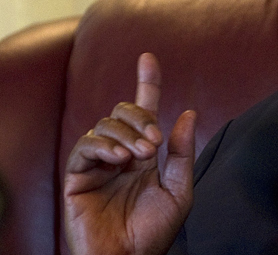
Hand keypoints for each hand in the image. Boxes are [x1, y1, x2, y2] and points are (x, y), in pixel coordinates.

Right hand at [64, 53, 195, 254]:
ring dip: (126, 133)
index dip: (148, 83)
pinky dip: (102, 145)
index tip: (148, 58)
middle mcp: (122, 153)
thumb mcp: (179, 190)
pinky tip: (118, 158)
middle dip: (141, 117)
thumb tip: (187, 112)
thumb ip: (183, 153)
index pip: (145, 110)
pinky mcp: (77, 176)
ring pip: (106, 124)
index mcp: (146, 154)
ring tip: (139, 156)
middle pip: (125, 111)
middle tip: (154, 143)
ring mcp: (99, 163)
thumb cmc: (155, 231)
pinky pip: (84, 146)